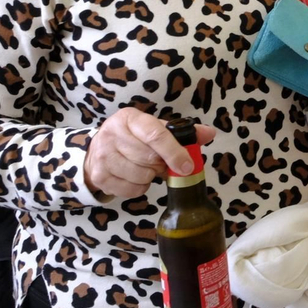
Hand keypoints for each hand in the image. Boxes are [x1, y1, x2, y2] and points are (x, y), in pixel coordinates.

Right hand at [84, 107, 215, 198]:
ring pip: (141, 175)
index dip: (174, 152)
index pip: (156, 134)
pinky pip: (131, 190)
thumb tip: (210, 133)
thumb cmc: (133, 138)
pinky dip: (140, 187)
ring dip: (151, 176)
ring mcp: (102, 156)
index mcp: (130, 118)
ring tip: (146, 168)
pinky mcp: (99, 176)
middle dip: (161, 165)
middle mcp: (112, 134)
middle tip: (160, 163)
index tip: (187, 166)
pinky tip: (135, 177)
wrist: (97, 151)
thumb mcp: (154, 129)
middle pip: (149, 158)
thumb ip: (182, 132)